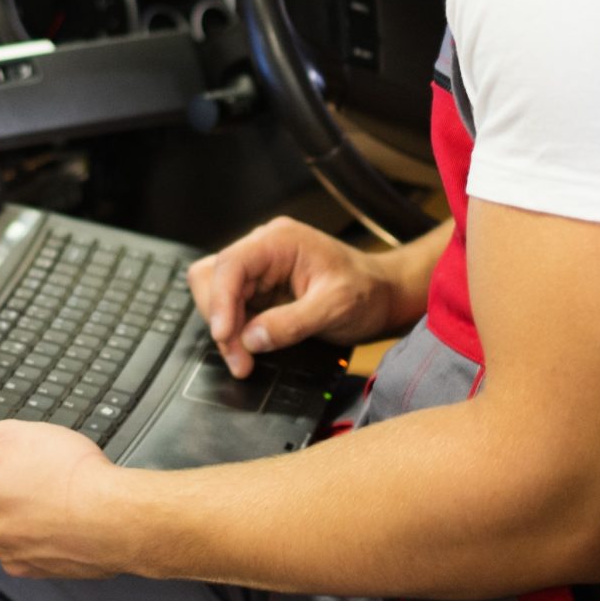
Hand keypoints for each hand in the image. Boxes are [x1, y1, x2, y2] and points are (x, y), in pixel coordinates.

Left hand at [0, 416, 129, 577]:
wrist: (117, 521)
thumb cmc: (66, 477)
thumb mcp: (5, 438)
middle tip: (12, 460)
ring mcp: (13, 556)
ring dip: (9, 506)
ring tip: (42, 482)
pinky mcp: (42, 567)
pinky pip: (25, 542)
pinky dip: (35, 526)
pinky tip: (58, 508)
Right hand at [188, 216, 394, 377]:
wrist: (384, 295)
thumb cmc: (367, 291)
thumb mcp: (334, 307)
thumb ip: (291, 323)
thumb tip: (250, 339)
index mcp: (279, 241)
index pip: (232, 264)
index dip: (220, 300)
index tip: (224, 335)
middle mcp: (263, 249)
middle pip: (215, 279)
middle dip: (222, 321)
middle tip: (239, 359)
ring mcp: (260, 269)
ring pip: (218, 294)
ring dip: (226, 329)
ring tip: (244, 359)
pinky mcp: (261, 289)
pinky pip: (233, 308)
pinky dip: (235, 331)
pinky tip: (249, 350)